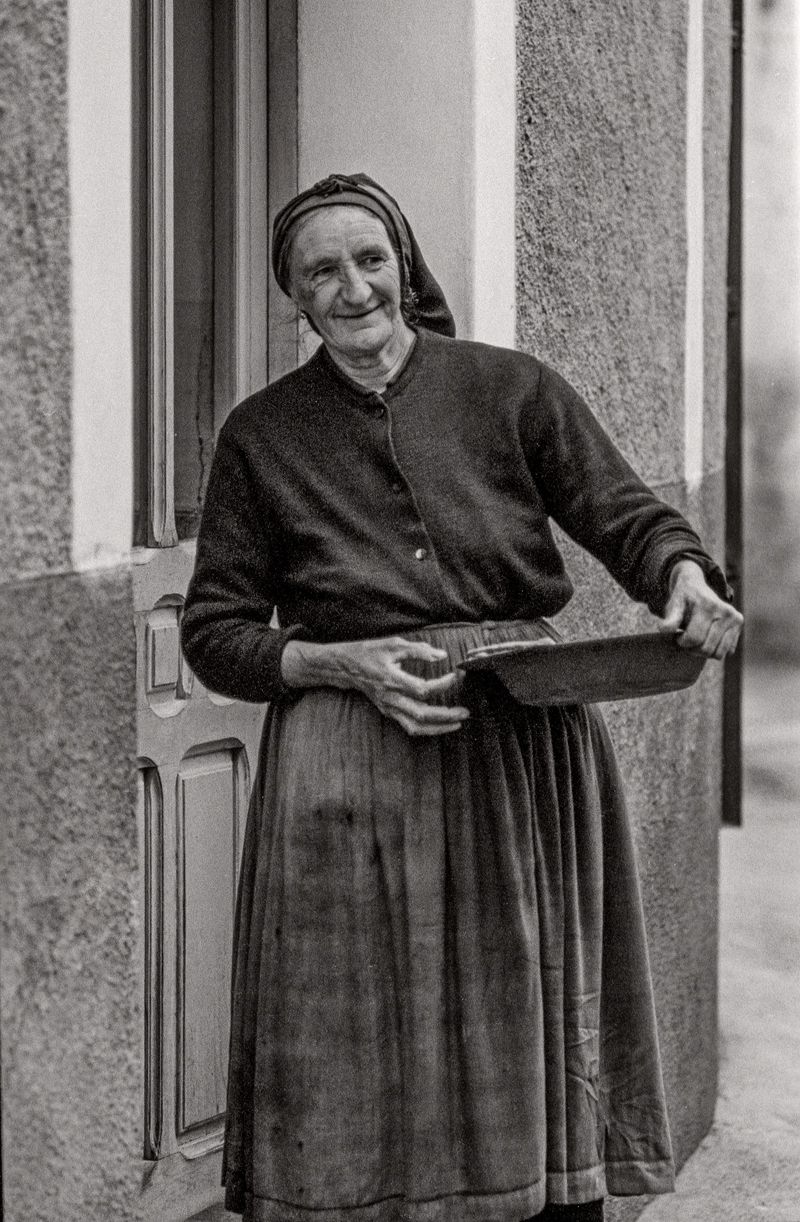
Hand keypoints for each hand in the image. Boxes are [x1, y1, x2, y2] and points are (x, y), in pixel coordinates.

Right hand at [281, 635, 469, 735]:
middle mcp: (390, 698)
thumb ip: (418, 650)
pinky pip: (409, 726)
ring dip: (439, 727)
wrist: (346, 667)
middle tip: (465, 711)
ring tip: (457, 723)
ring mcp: (389, 708)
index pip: (423, 689)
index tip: (457, 675)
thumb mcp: (393, 644)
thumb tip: (441, 655)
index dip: (443, 685)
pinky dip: (427, 729)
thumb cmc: (370, 652)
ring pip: (416, 726)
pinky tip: (441, 725)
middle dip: (446, 715)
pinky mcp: (389, 712)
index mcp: (391, 679)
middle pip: (422, 714)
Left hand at [658, 560, 742, 658]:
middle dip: (692, 648)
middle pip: (706, 649)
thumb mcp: (673, 605)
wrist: (696, 585)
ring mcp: (735, 618)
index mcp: (709, 606)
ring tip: (697, 637)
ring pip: (718, 654)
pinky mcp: (739, 624)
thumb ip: (670, 619)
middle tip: (686, 637)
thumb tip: (663, 630)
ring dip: (704, 651)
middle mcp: (726, 611)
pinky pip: (728, 651)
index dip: (681, 641)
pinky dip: (716, 648)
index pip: (693, 638)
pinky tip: (708, 637)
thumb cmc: (682, 598)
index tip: (678, 634)